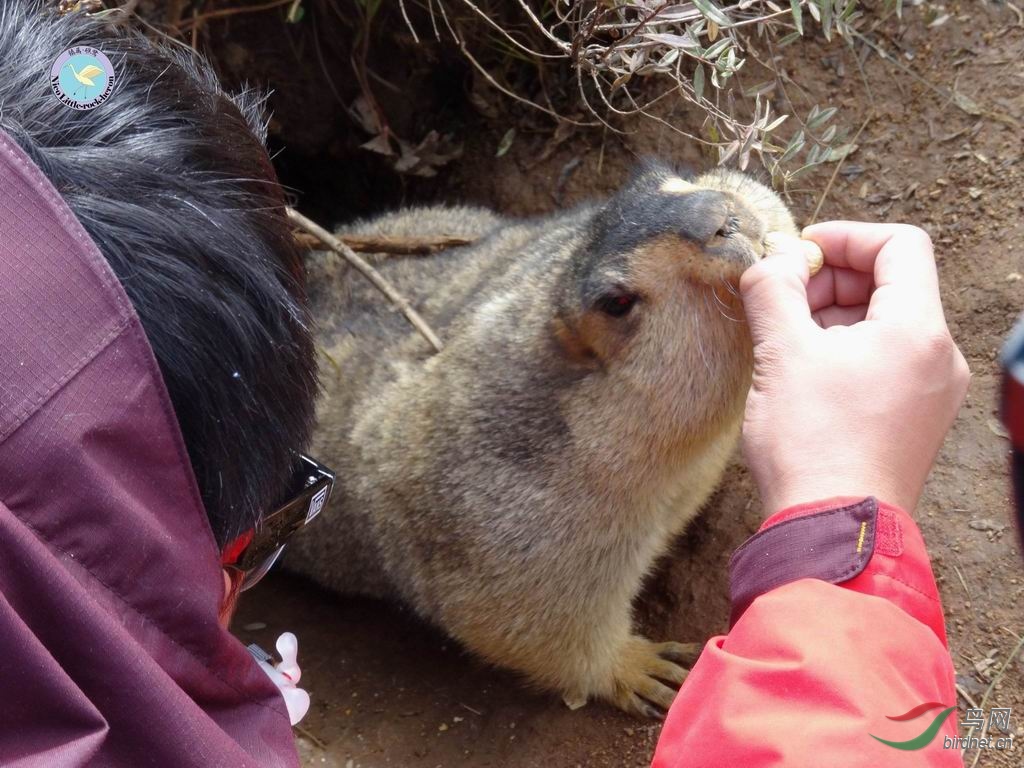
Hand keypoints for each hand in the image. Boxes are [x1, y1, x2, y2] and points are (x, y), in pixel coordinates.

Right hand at [739, 222, 969, 515]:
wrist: (831, 528)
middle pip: (891, 284)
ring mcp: (932, 392)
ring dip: (834, 315)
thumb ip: (772, 289)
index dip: (844, 237)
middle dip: (831, 280)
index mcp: (917, 330)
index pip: (899, 246)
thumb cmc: (811, 444)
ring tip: (785, 338)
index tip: (799, 253)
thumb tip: (771, 260)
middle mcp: (938, 357)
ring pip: (886, 324)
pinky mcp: (916, 419)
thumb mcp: (780, 353)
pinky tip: (803, 370)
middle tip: (781, 298)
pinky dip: (846, 349)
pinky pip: (886, 361)